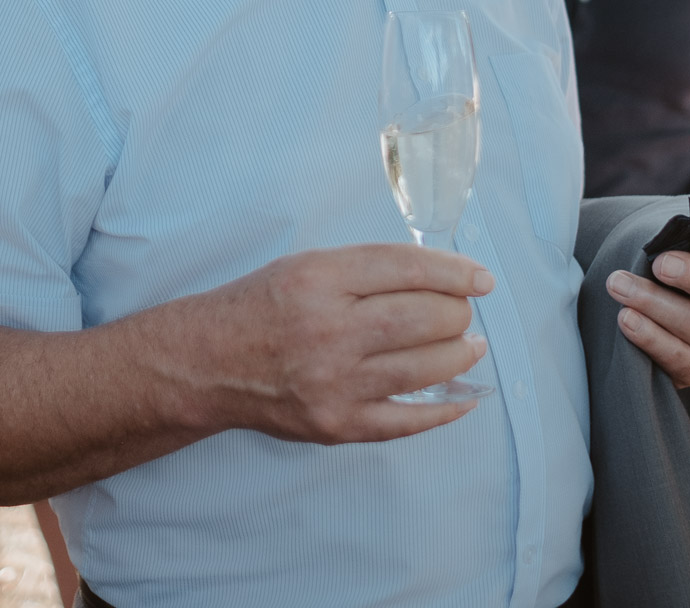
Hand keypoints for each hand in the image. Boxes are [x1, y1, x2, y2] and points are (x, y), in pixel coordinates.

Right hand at [194, 243, 492, 444]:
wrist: (209, 362)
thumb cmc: (259, 307)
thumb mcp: (305, 266)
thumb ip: (366, 270)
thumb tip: (439, 278)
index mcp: (320, 280)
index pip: (406, 269)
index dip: (454, 272)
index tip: (480, 278)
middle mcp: (328, 329)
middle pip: (423, 318)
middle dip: (457, 313)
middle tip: (461, 311)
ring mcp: (334, 382)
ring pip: (425, 368)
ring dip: (459, 354)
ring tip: (467, 345)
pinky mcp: (337, 423)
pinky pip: (407, 420)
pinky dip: (444, 409)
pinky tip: (463, 396)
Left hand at [606, 227, 689, 387]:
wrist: (680, 325)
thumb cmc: (681, 273)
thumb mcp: (688, 252)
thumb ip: (679, 243)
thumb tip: (656, 240)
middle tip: (660, 264)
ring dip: (655, 304)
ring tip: (620, 286)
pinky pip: (681, 359)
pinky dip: (652, 339)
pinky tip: (627, 319)